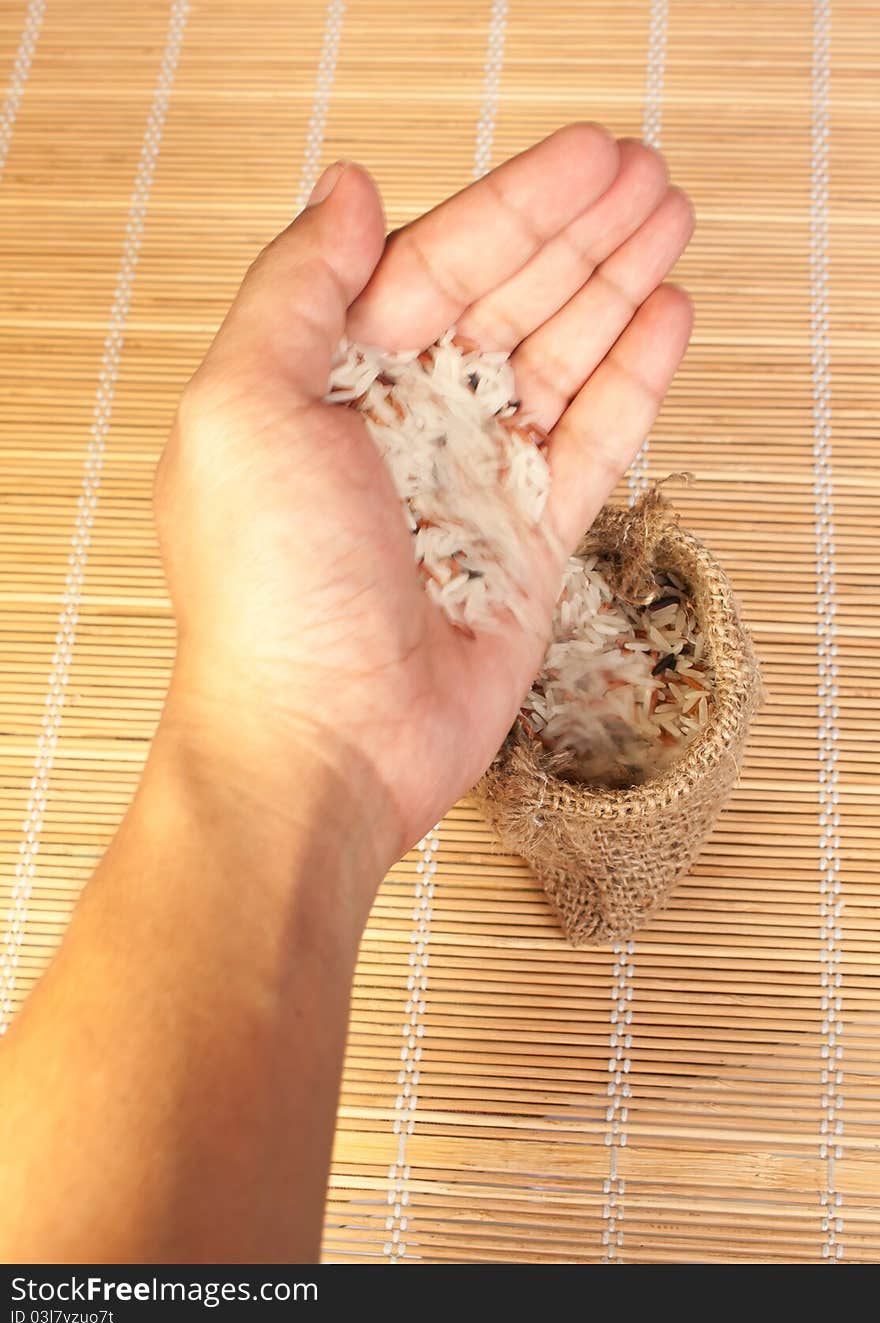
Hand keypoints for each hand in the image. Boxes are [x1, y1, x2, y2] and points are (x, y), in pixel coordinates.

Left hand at [155, 124, 693, 883]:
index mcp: (326, 384)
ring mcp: (469, 485)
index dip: (514, 208)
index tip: (588, 158)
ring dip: (615, 294)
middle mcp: (401, 427)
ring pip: (557, 366)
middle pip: (506, 305)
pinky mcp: (526, 546)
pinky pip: (589, 449)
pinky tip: (665, 324)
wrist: (325, 744)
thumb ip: (293, 290)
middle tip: (649, 179)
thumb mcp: (241, 409)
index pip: (432, 268)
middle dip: (579, 239)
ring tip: (671, 227)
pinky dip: (630, 387)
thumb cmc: (266, 590)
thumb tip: (347, 192)